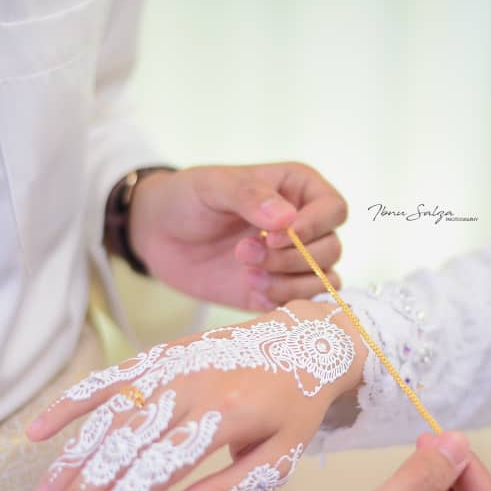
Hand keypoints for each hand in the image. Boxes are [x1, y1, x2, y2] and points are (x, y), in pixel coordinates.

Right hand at [27, 300, 366, 490]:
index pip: (161, 466)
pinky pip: (109, 379)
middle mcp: (193, 387)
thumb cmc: (293, 408)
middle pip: (125, 445)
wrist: (304, 341)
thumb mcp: (279, 457)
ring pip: (109, 416)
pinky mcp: (161, 355)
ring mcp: (172, 367)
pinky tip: (39, 431)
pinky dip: (72, 403)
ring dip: (70, 457)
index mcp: (227, 416)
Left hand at [128, 163, 345, 310]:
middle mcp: (304, 225)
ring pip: (322, 280)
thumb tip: (287, 220)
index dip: (311, 227)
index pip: (334, 210)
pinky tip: (249, 290)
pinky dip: (279, 301)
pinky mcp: (277, 290)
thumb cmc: (188, 198)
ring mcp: (293, 261)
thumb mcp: (214, 186)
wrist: (156, 233)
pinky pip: (301, 304)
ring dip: (287, 283)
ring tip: (246, 274)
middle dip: (291, 259)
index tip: (269, 235)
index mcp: (299, 190)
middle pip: (330, 249)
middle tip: (245, 254)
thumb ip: (250, 196)